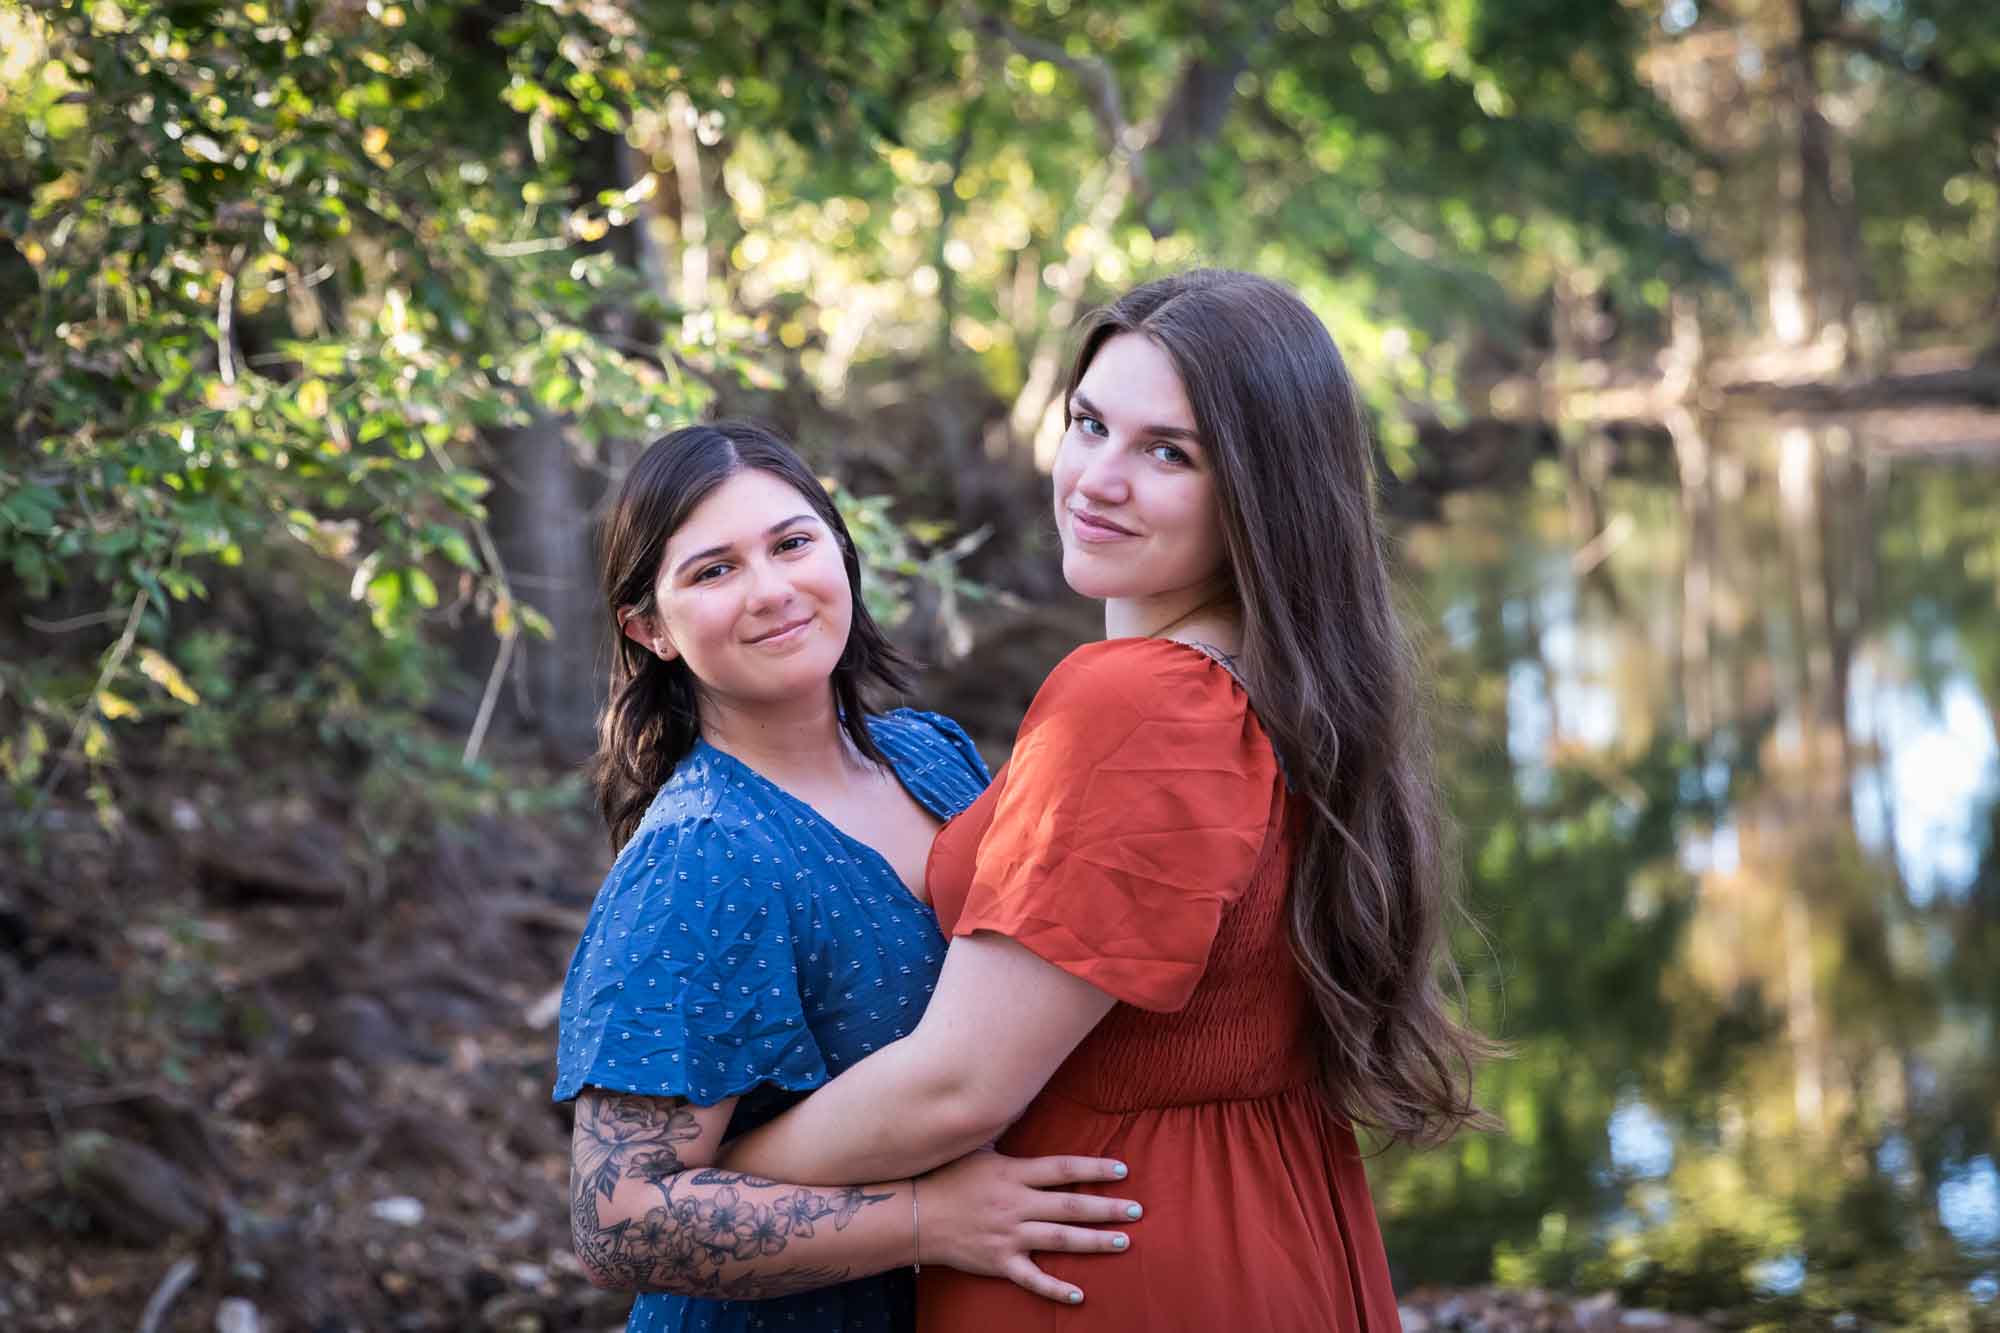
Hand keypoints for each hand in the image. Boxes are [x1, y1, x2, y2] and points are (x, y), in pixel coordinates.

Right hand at [915, 1147, 1139, 1305]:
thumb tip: (1022, 1099)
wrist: (913, 1215)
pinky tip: (1079, 1294)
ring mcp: (1008, 1236)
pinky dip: (1056, 1288)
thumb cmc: (945, 1176)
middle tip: (1137, 1210)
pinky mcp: (999, 1262)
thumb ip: (1004, 1133)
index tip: (1122, 1170)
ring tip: (1123, 1241)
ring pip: (1060, 1240)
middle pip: (1070, 1206)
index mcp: (1013, 1174)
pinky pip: (1032, 1279)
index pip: (1062, 1169)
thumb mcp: (976, 1148)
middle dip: (1107, 1208)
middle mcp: (1016, 1205)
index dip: (1094, 1169)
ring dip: (1094, 1242)